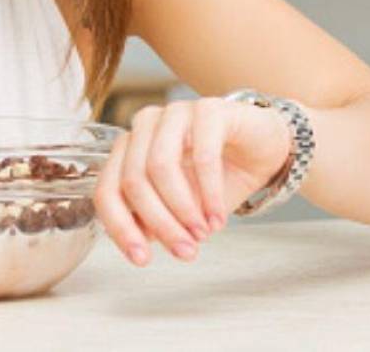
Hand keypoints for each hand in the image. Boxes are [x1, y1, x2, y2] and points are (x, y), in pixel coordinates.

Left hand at [94, 98, 291, 265]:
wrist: (262, 148)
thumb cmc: (217, 175)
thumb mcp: (181, 206)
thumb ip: (155, 221)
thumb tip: (140, 246)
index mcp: (128, 148)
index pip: (107, 189)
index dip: (120, 228)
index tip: (142, 259)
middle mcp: (144, 126)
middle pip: (133, 181)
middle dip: (160, 224)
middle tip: (185, 251)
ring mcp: (174, 113)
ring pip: (160, 166)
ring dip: (182, 209)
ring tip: (202, 234)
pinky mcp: (208, 109)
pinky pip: (202, 155)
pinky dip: (209, 193)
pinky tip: (218, 217)